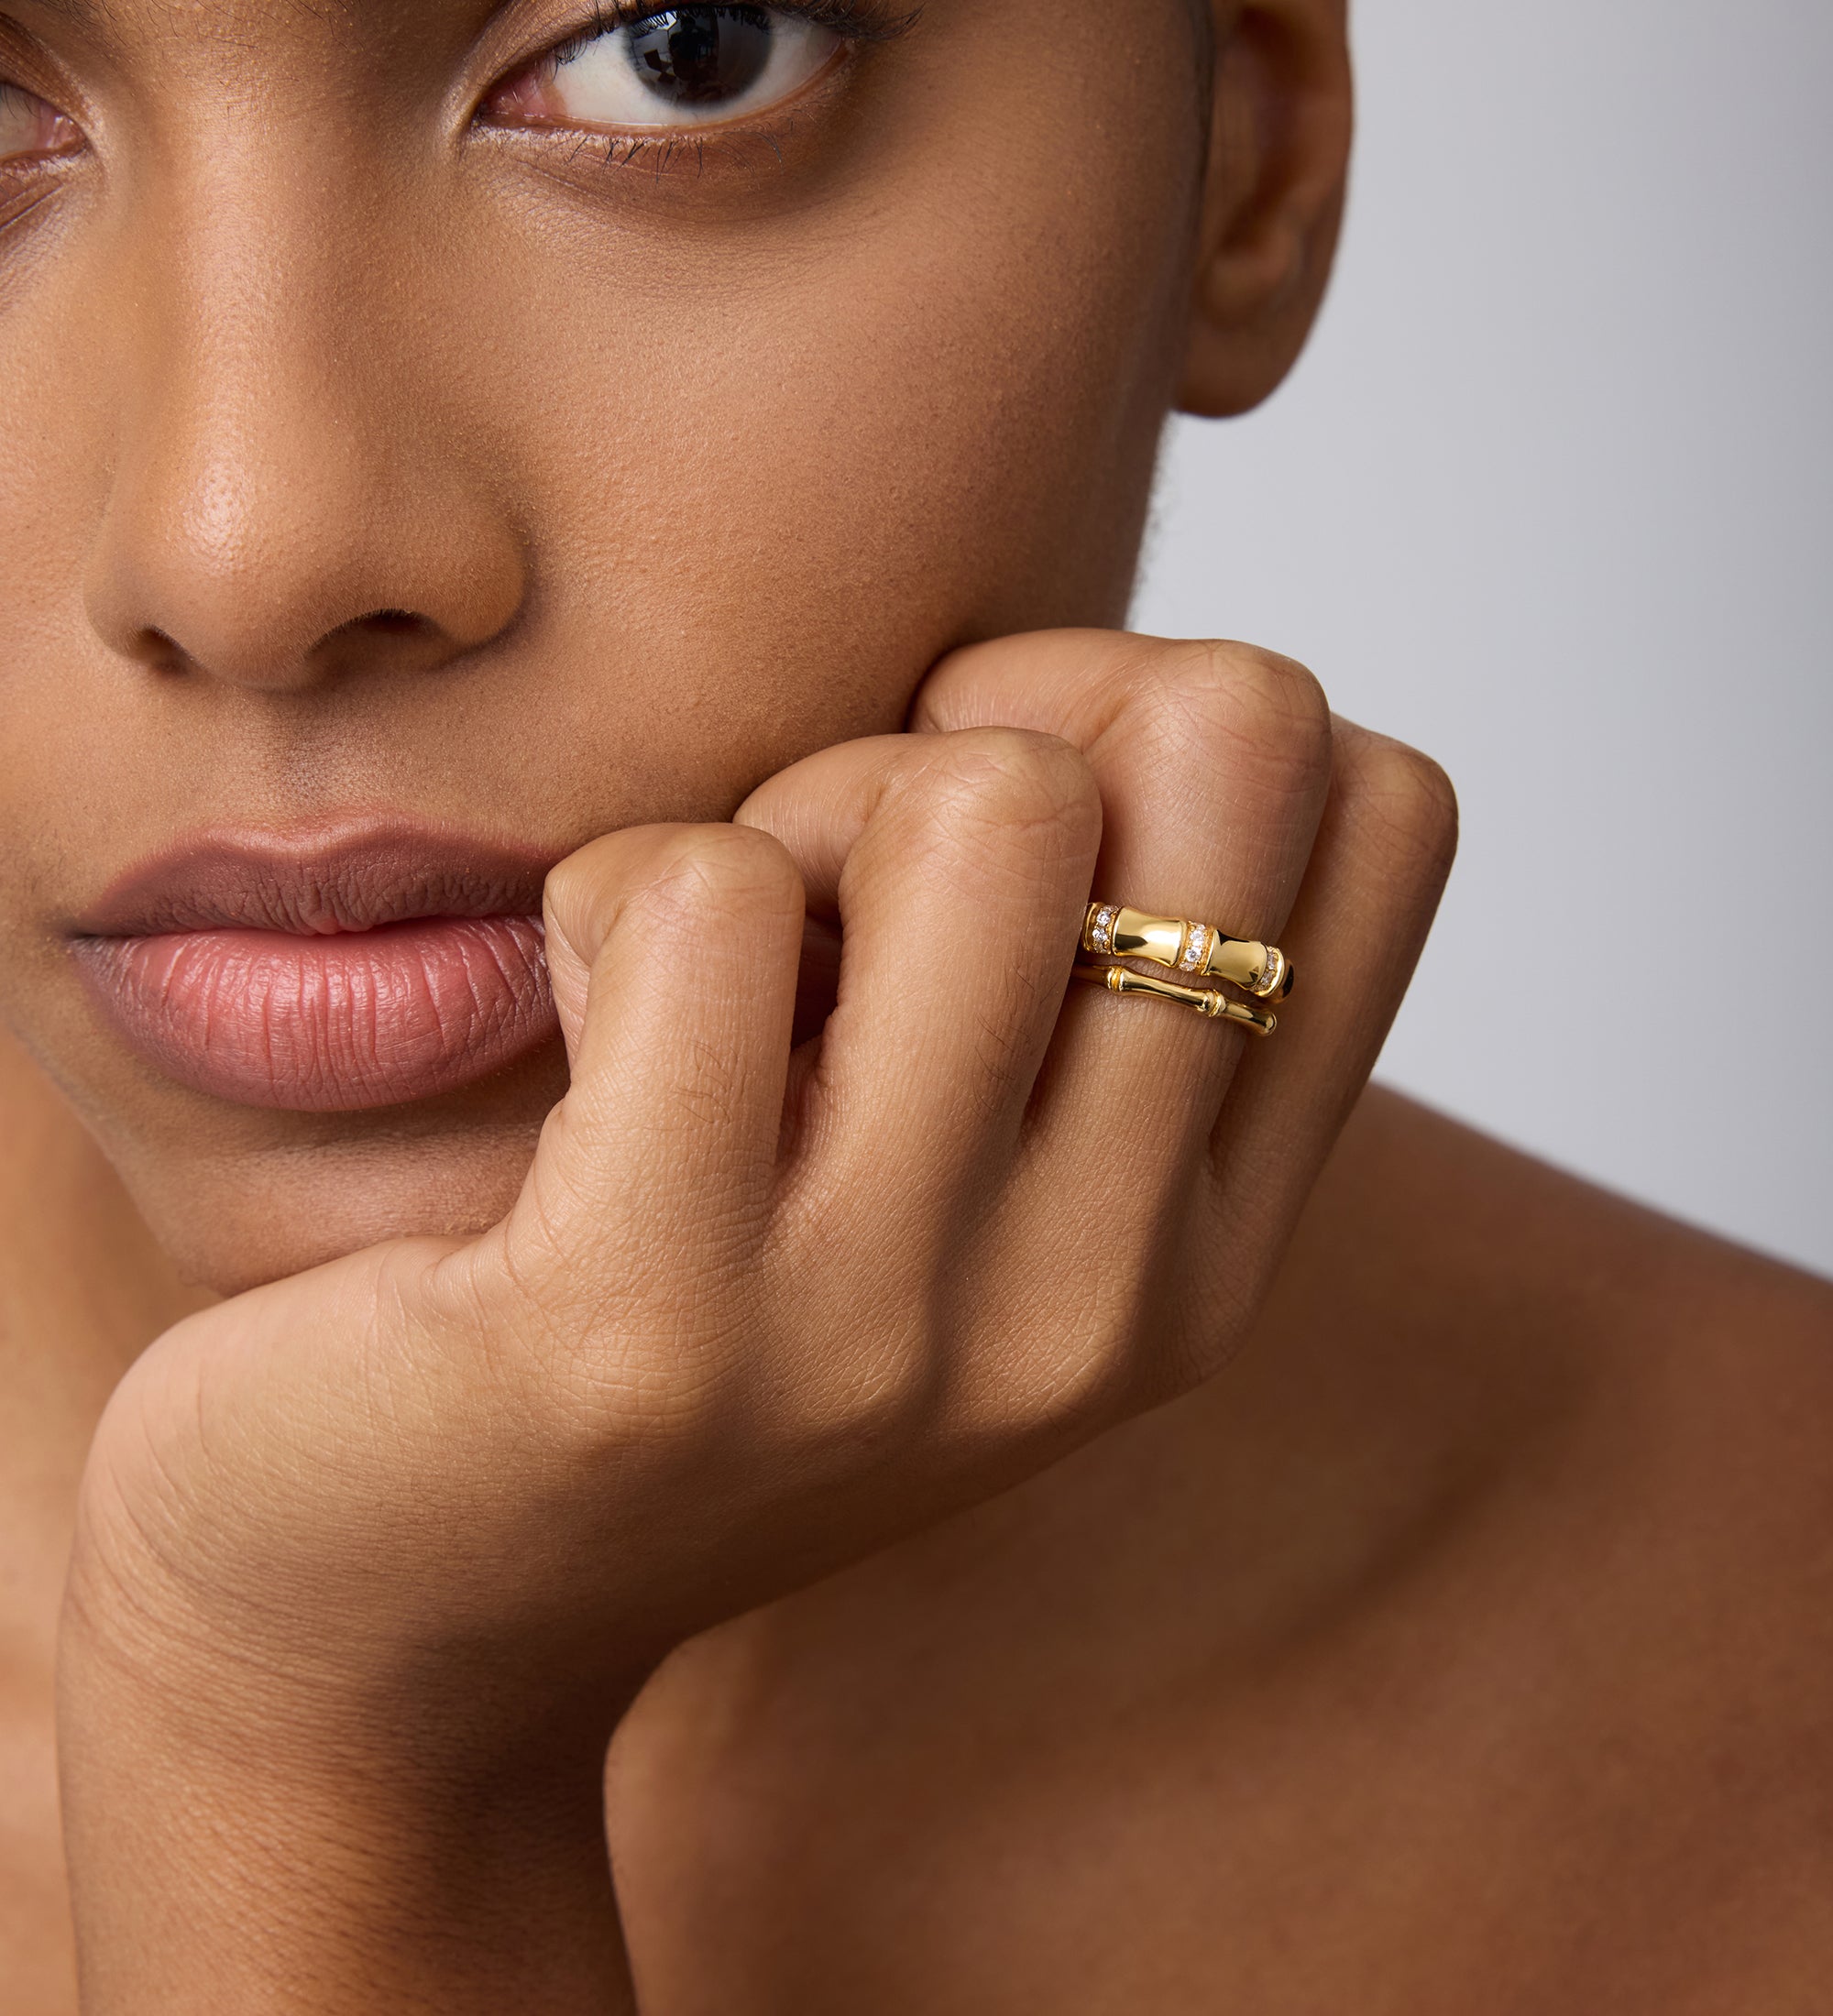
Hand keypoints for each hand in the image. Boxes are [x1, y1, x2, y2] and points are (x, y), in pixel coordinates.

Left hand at [58, 631, 1454, 2011]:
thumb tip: (1083, 689)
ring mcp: (897, 1326)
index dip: (1173, 719)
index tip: (990, 830)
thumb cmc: (676, 1317)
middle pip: (1210, 740)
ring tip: (701, 982)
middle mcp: (1110, 1295)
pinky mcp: (651, 1322)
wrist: (400, 1625)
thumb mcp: (945, 1171)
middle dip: (984, 735)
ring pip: (976, 798)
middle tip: (835, 894)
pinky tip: (572, 1036)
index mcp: (1209, 1244)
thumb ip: (1070, 973)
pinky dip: (605, 899)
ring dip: (794, 814)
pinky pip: (703, 896)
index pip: (1390, 808)